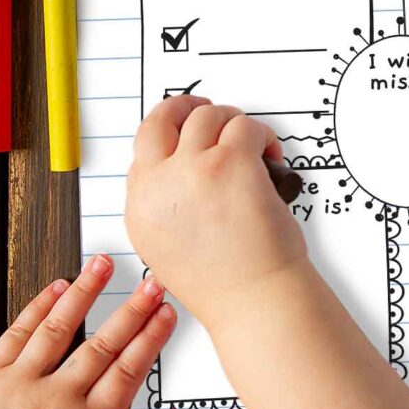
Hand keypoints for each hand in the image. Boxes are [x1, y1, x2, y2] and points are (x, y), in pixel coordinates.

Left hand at [0, 256, 175, 408]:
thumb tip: (131, 383)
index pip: (129, 370)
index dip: (152, 337)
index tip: (166, 313)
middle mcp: (55, 402)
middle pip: (104, 344)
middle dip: (133, 309)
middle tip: (152, 283)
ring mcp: (21, 386)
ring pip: (60, 327)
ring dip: (85, 291)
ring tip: (102, 264)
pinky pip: (18, 333)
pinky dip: (39, 306)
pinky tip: (58, 287)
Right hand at [125, 96, 307, 330]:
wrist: (254, 300)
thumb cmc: (224, 282)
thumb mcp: (166, 248)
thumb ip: (163, 205)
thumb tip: (180, 171)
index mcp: (140, 206)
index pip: (143, 147)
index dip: (171, 133)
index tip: (186, 130)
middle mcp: (160, 183)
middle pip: (164, 117)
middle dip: (188, 107)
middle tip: (212, 113)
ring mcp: (195, 169)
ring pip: (209, 116)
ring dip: (233, 123)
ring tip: (252, 146)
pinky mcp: (232, 162)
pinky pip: (245, 126)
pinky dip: (261, 135)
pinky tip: (268, 155)